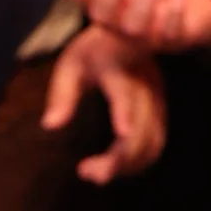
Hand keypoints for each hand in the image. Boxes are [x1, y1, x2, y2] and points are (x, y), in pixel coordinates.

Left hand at [42, 22, 165, 182]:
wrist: (129, 36)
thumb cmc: (92, 53)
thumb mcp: (71, 65)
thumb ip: (62, 94)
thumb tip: (49, 125)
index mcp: (120, 69)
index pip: (125, 94)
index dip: (125, 113)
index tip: (122, 133)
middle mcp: (145, 87)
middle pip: (139, 130)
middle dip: (117, 159)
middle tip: (85, 173)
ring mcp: (156, 102)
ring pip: (150, 143)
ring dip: (126, 166)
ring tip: (93, 174)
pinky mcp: (160, 114)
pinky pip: (155, 145)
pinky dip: (136, 163)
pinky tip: (114, 168)